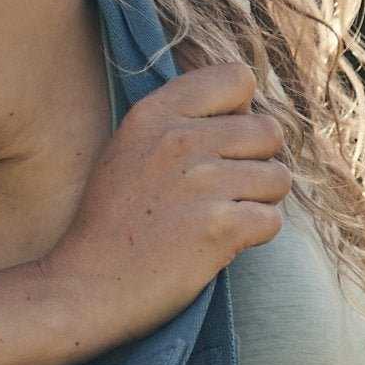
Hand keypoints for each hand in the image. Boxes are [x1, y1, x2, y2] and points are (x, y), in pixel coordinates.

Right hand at [41, 62, 289, 342]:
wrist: (86, 287)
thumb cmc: (113, 223)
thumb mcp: (130, 149)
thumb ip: (179, 121)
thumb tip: (247, 109)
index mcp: (156, 113)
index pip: (237, 78)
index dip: (242, 112)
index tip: (221, 143)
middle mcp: (180, 140)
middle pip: (269, 131)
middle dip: (258, 163)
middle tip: (225, 191)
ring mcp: (201, 182)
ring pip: (278, 178)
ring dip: (259, 202)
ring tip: (220, 218)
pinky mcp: (220, 227)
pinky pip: (273, 220)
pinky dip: (254, 236)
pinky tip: (220, 244)